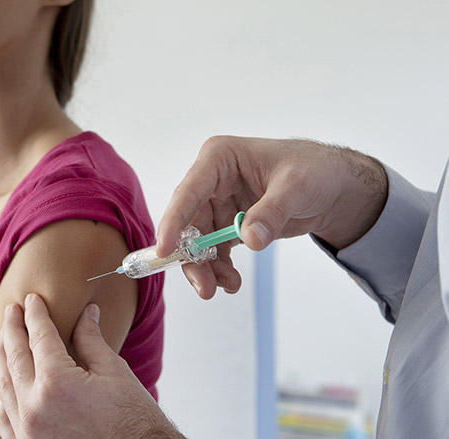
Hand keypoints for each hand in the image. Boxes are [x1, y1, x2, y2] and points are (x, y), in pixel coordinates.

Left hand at [0, 294, 183, 438]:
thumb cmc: (134, 421)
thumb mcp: (114, 372)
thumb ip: (91, 340)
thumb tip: (87, 312)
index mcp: (56, 382)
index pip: (39, 337)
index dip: (35, 315)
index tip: (32, 300)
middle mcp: (34, 407)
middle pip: (13, 358)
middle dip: (12, 331)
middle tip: (12, 311)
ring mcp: (27, 432)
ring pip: (4, 387)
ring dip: (4, 360)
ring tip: (7, 342)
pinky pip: (5, 419)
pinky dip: (6, 398)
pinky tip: (11, 385)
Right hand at [156, 136, 387, 298]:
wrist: (335, 187)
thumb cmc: (316, 171)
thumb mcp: (297, 187)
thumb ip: (271, 212)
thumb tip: (249, 238)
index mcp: (219, 158)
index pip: (189, 190)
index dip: (174, 220)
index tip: (165, 249)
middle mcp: (212, 180)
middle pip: (189, 222)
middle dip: (193, 256)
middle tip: (204, 287)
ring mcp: (219, 202)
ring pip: (199, 240)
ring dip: (207, 267)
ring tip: (226, 286)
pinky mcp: (228, 222)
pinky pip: (215, 249)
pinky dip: (220, 268)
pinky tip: (231, 281)